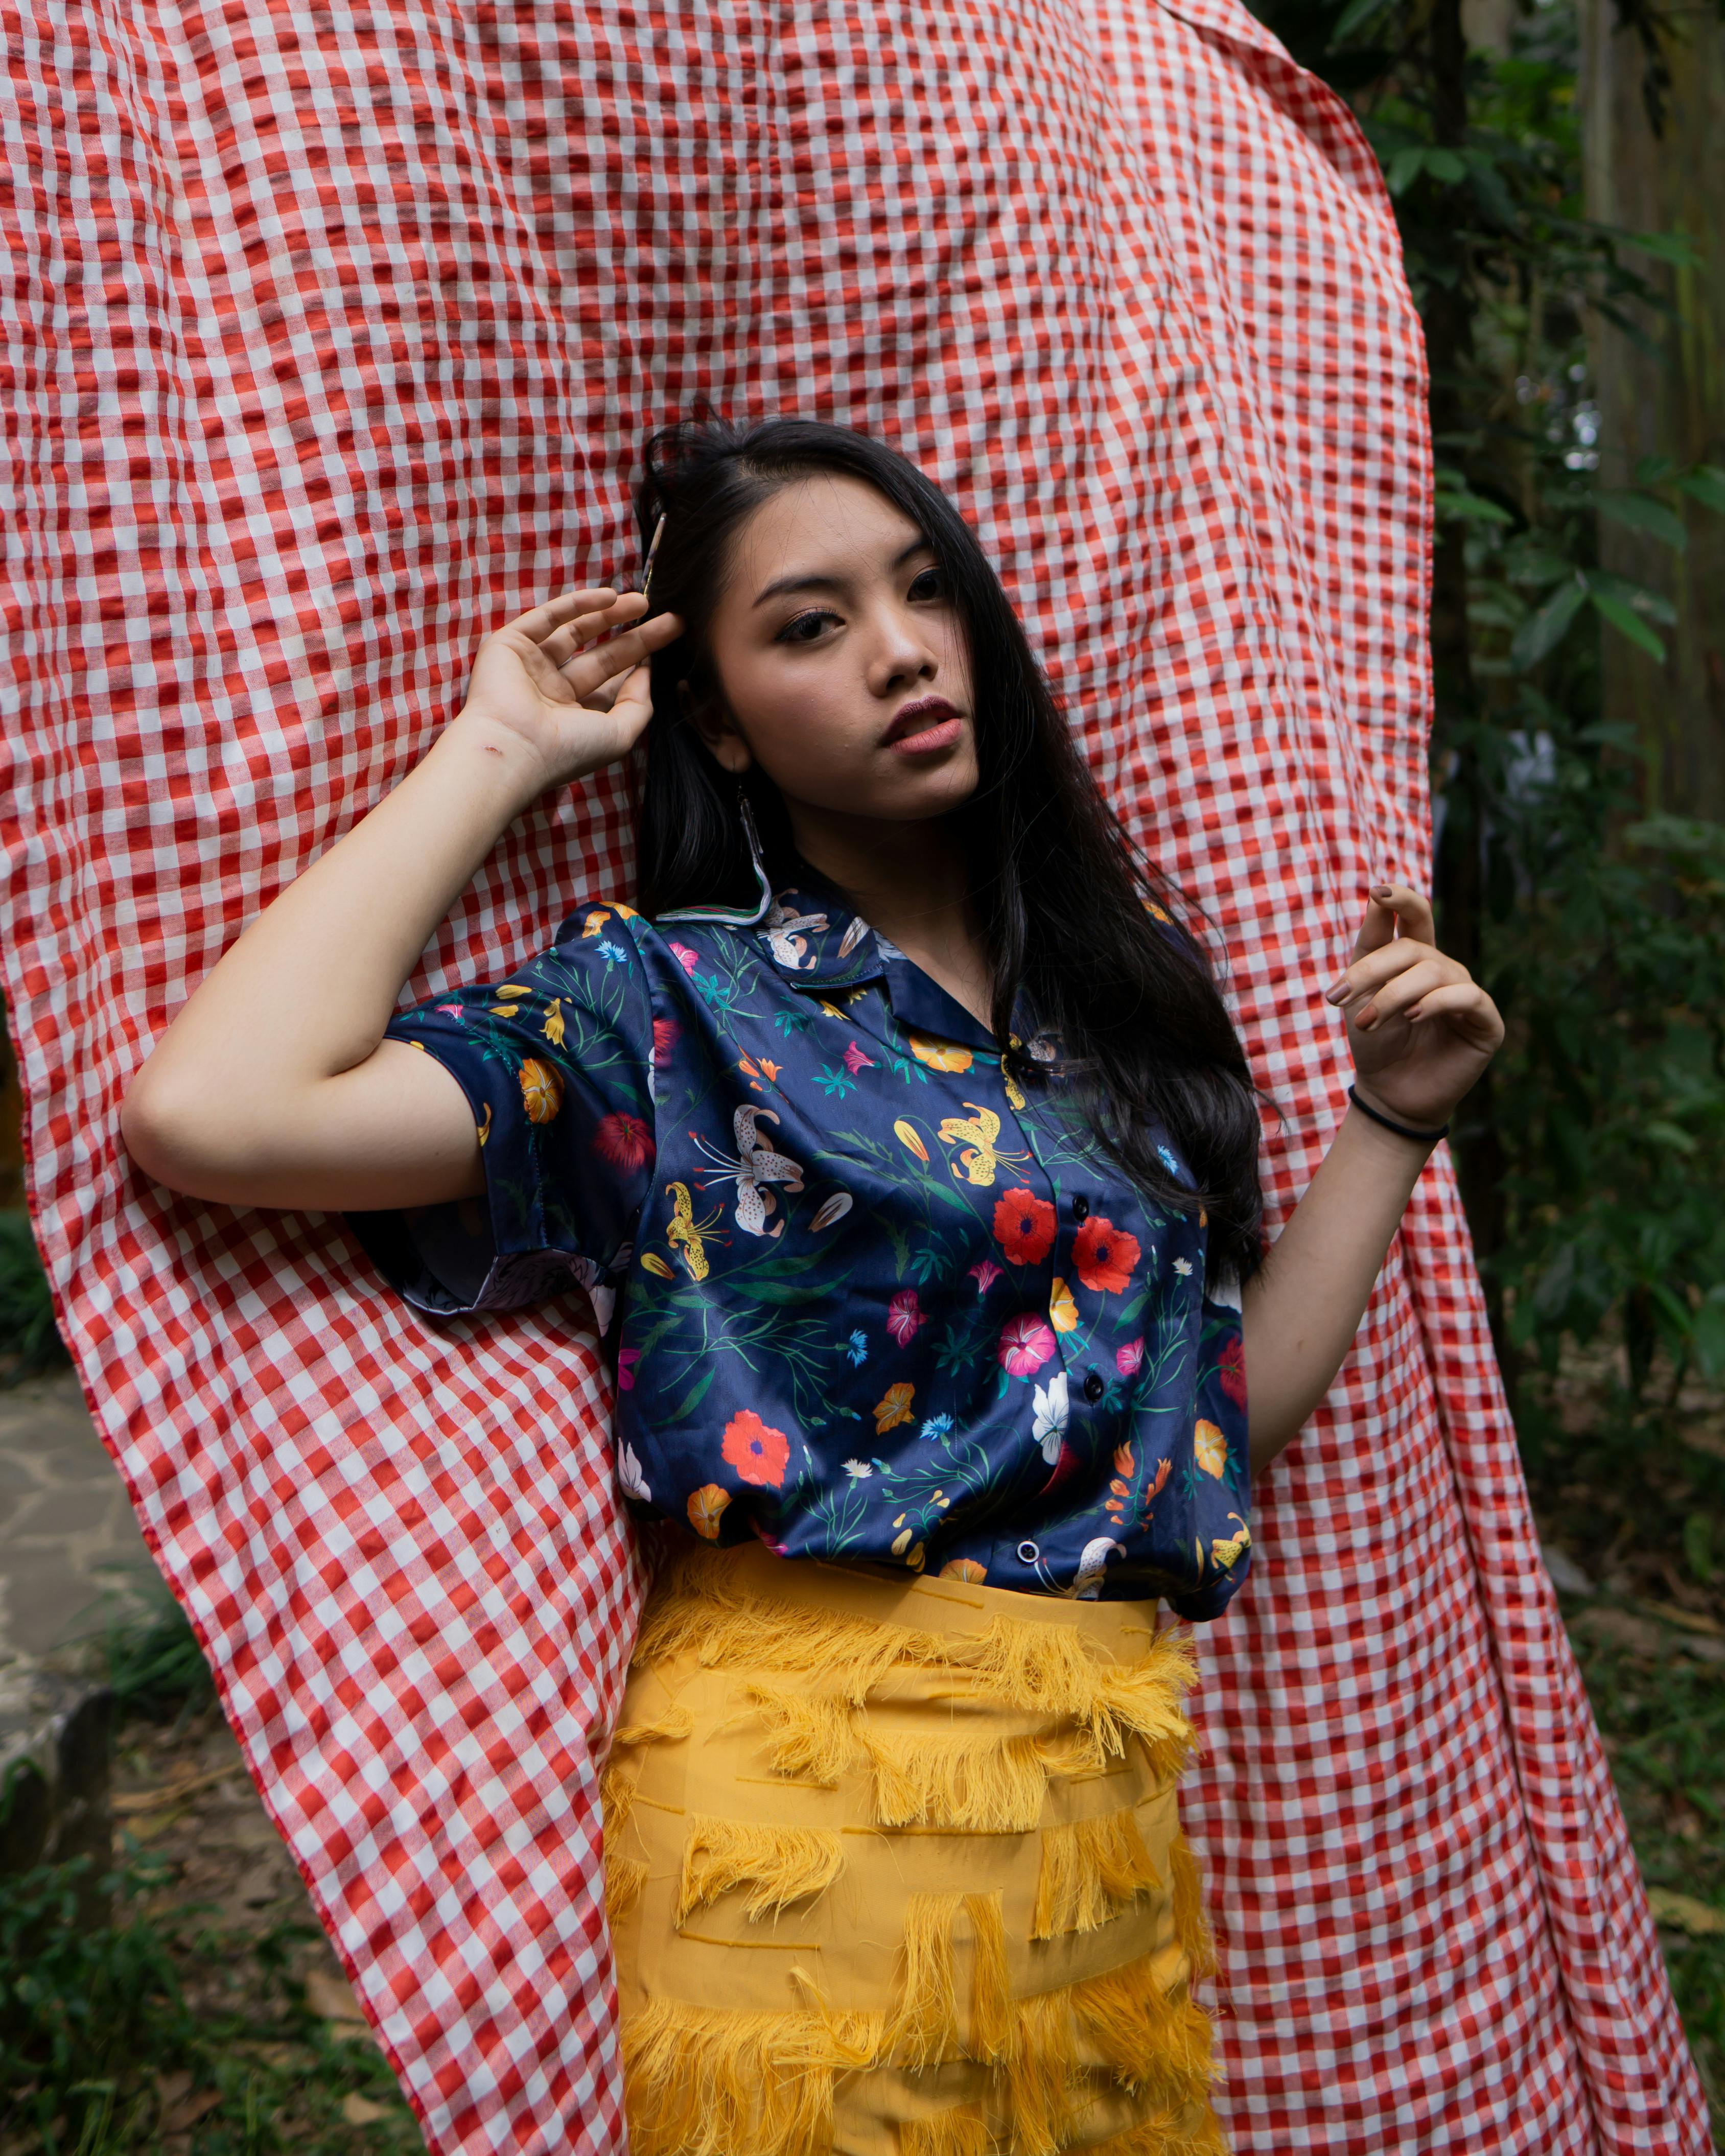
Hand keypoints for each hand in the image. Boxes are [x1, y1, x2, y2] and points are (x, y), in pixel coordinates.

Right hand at [453, 589, 683, 790]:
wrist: (514, 747)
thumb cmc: (567, 750)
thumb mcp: (619, 734)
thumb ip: (638, 704)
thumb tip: (647, 671)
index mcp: (573, 717)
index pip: (611, 684)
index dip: (639, 665)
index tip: (666, 649)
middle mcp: (552, 691)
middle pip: (602, 656)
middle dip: (635, 637)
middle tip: (670, 619)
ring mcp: (531, 666)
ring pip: (577, 632)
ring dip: (610, 615)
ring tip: (644, 601)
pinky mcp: (511, 644)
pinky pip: (549, 617)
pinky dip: (578, 604)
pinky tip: (611, 597)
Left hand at [1325, 885, 1503, 1130]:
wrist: (1387, 1093)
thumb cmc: (1375, 1042)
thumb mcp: (1361, 993)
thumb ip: (1370, 947)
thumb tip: (1375, 895)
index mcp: (1417, 958)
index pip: (1415, 916)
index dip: (1401, 899)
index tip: (1376, 891)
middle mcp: (1445, 969)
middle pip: (1412, 948)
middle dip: (1372, 971)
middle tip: (1339, 999)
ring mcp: (1467, 993)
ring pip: (1432, 972)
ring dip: (1393, 995)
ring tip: (1368, 1022)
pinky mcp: (1485, 1021)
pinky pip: (1466, 996)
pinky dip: (1435, 1003)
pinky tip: (1413, 1017)